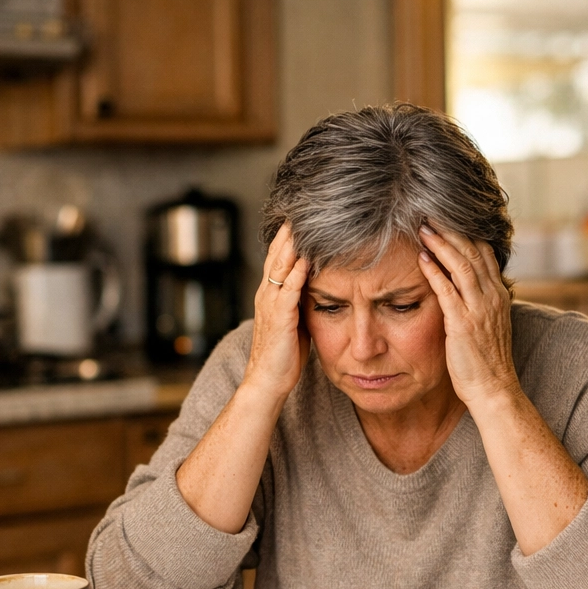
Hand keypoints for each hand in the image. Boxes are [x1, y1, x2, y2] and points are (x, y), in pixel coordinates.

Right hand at [243, 222, 309, 400]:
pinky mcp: (280, 318)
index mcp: (272, 293)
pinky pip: (288, 291)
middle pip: (278, 254)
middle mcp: (268, 294)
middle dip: (289, 232)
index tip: (303, 216)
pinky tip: (305, 259)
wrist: (269, 380)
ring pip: (280, 267)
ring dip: (292, 245)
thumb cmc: (285, 353)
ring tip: (303, 223)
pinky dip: (297, 273)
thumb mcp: (296, 319)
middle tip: (302, 208)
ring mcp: (271, 304)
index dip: (289, 237)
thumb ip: (303, 300)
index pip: (280, 257)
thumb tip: (319, 285)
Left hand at [416, 223, 518, 404]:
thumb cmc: (486, 361)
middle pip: (474, 253)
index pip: (485, 254)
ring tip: (423, 229)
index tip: (447, 219)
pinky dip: (434, 271)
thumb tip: (462, 287)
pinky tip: (421, 259)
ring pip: (462, 266)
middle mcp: (492, 298)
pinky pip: (448, 290)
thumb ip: (478, 302)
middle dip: (452, 231)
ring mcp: (479, 310)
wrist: (494, 388)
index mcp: (498, 296)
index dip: (466, 234)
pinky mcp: (463, 323)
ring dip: (441, 245)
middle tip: (431, 215)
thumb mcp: (488, 325)